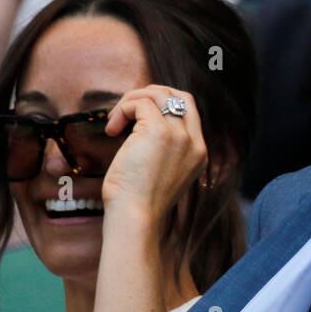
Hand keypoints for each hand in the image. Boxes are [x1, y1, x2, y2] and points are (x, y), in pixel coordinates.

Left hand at [100, 86, 207, 228]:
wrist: (136, 217)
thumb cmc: (139, 201)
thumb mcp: (162, 172)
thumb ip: (164, 149)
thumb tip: (140, 123)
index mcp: (198, 153)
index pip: (188, 110)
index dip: (163, 104)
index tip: (139, 116)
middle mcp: (194, 142)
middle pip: (179, 95)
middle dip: (151, 94)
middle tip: (127, 109)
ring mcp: (179, 135)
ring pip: (158, 95)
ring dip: (132, 101)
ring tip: (115, 121)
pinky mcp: (159, 131)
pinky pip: (140, 104)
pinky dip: (122, 110)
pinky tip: (112, 130)